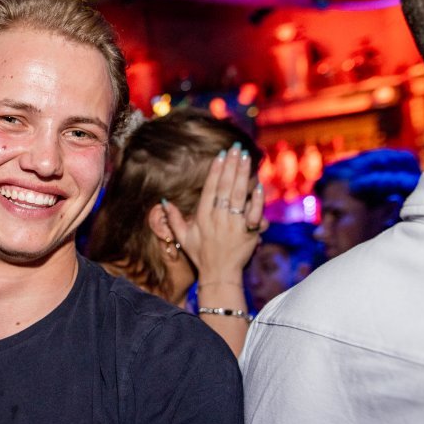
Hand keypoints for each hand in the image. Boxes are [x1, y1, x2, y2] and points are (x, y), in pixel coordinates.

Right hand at [163, 144, 264, 283]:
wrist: (219, 274)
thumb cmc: (201, 255)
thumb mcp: (183, 237)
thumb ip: (174, 219)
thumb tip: (164, 201)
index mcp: (202, 218)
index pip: (209, 190)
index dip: (215, 172)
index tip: (220, 156)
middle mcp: (217, 219)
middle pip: (225, 188)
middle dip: (231, 166)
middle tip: (235, 149)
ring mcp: (233, 225)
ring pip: (239, 195)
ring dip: (242, 175)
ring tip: (245, 158)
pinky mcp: (248, 232)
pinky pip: (254, 213)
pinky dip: (257, 199)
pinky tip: (258, 185)